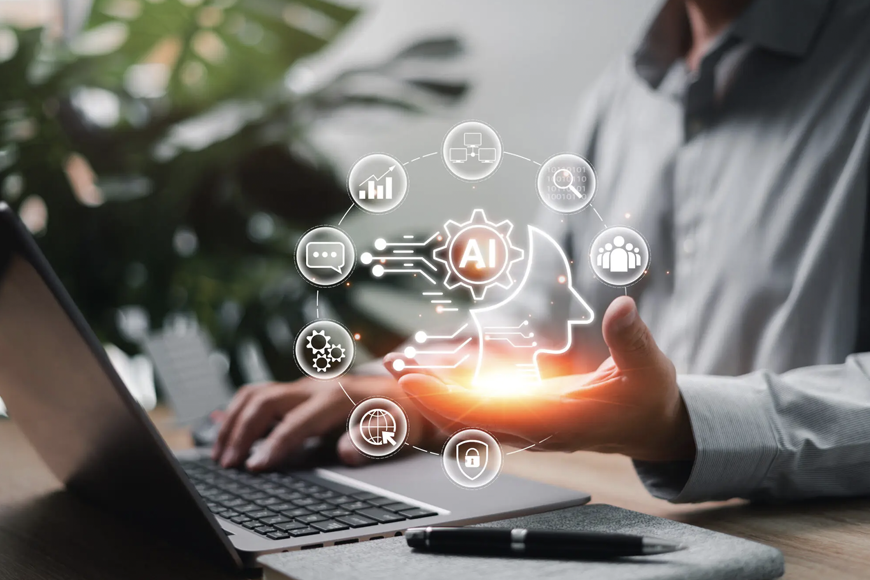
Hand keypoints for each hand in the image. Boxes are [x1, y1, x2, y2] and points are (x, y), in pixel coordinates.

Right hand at [211, 375, 434, 470]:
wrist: (410, 392)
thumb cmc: (404, 413)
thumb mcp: (401, 427)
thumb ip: (375, 438)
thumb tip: (347, 452)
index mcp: (338, 397)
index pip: (297, 422)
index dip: (274, 445)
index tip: (255, 468)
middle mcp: (315, 388)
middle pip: (265, 401)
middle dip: (241, 432)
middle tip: (227, 464)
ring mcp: (303, 388)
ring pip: (255, 394)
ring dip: (233, 422)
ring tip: (220, 454)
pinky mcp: (297, 393)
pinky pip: (259, 396)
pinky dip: (237, 412)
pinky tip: (222, 431)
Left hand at [393, 296, 695, 461]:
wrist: (649, 426)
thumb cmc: (648, 396)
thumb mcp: (649, 367)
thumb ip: (633, 340)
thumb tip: (623, 307)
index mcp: (556, 420)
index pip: (489, 413)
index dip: (447, 398)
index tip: (414, 381)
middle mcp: (533, 428)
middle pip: (466, 416)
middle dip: (425, 394)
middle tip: (390, 365)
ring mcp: (526, 425)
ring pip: (467, 414)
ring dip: (431, 392)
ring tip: (398, 364)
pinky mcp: (525, 416)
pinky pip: (478, 408)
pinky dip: (450, 390)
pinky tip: (429, 370)